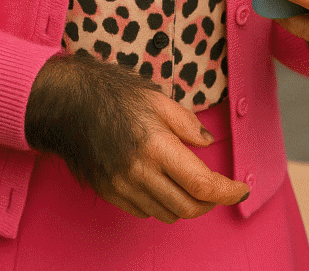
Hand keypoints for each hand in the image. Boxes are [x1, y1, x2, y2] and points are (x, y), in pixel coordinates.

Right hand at [97, 88, 249, 222]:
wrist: (68, 104)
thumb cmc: (113, 95)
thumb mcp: (156, 98)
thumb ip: (186, 123)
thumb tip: (207, 142)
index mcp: (157, 146)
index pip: (202, 184)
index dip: (227, 192)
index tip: (240, 189)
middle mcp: (140, 172)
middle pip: (188, 207)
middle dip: (210, 202)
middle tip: (216, 187)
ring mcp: (122, 186)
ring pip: (167, 214)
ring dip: (185, 204)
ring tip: (186, 182)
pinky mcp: (109, 192)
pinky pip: (144, 212)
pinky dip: (160, 204)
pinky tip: (160, 183)